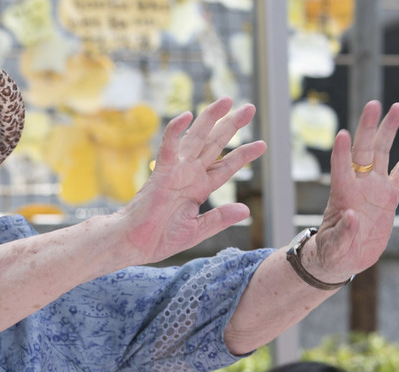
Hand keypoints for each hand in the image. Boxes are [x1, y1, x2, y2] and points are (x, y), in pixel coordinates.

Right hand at [115, 97, 266, 264]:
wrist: (136, 243)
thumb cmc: (160, 238)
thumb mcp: (198, 230)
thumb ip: (220, 219)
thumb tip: (245, 210)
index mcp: (199, 188)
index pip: (226, 166)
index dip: (243, 155)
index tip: (262, 144)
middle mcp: (189, 175)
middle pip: (215, 144)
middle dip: (231, 125)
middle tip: (249, 108)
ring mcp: (175, 171)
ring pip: (195, 138)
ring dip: (210, 118)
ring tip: (226, 101)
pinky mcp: (160, 173)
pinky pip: (168, 147)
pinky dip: (176, 131)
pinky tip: (186, 115)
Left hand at [310, 101, 398, 282]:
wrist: (344, 257)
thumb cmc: (333, 252)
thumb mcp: (334, 247)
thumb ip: (343, 233)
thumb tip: (352, 217)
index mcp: (342, 196)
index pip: (340, 168)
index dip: (340, 152)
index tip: (340, 134)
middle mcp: (358, 186)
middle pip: (363, 150)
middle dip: (369, 128)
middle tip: (374, 104)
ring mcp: (374, 188)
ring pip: (382, 153)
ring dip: (389, 130)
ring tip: (397, 107)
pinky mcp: (389, 196)